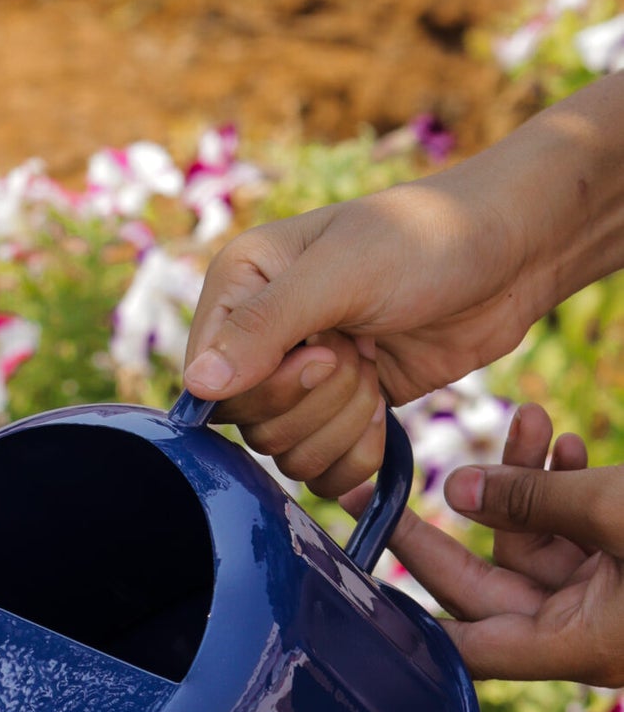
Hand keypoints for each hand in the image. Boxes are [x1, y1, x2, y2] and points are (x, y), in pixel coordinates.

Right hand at [185, 72, 623, 463]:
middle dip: (315, 405)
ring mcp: (302, 378)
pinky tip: (385, 416)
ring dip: (342, 427)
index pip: (209, 379)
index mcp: (239, 285)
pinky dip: (357, 456)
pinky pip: (322, 470)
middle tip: (358, 355)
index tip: (325, 352)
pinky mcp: (342, 411)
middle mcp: (259, 336)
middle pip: (250, 424)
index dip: (267, 385)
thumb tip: (198, 387)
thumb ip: (265, 327)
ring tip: (376, 374)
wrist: (512, 256)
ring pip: (286, 453)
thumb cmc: (427, 241)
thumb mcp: (342, 273)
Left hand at [348, 403, 623, 683]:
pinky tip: (568, 444)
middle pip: (482, 585)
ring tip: (530, 418)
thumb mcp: (619, 509)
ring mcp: (601, 604)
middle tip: (379, 484)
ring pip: (532, 545)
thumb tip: (456, 489)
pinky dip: (567, 491)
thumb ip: (534, 498)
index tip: (348, 582)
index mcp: (572, 646)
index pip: (463, 648)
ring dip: (527, 481)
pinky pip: (573, 537)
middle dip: (444, 522)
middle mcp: (578, 634)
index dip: (404, 618)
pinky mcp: (623, 572)